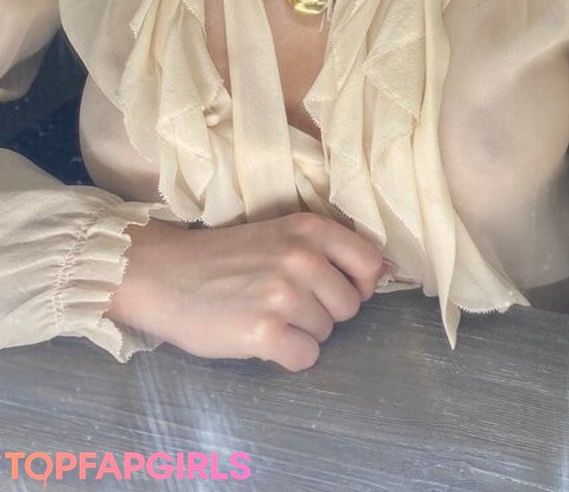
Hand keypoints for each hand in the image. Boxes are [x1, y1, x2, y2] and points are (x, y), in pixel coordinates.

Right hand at [107, 213, 389, 370]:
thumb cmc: (226, 258)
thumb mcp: (282, 234)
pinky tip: (263, 340)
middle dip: (325, 312)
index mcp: (310, 229)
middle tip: (286, 305)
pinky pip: (305, 358)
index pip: (370, 263)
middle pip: (350, 305)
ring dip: (302, 333)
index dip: (359, 283)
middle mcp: (302, 257)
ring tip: (267, 317)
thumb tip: (385, 270)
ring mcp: (283, 295)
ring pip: (326, 333)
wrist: (166, 275)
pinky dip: (288, 357)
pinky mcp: (263, 332)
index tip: (333, 289)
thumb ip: (327, 248)